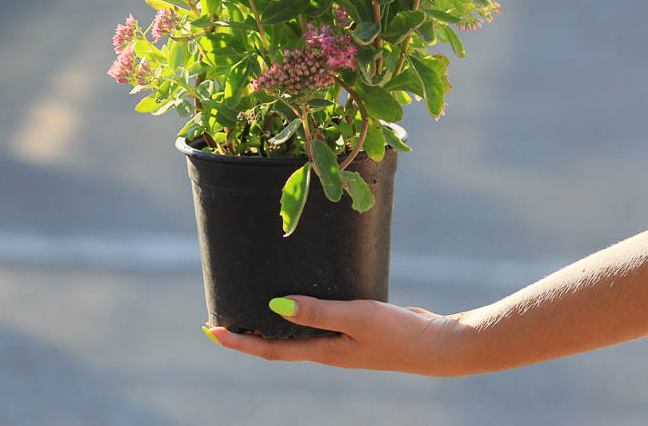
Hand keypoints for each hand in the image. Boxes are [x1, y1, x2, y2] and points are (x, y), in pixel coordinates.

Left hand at [206, 296, 468, 375]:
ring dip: (272, 324)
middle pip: (277, 345)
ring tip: (253, 304)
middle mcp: (327, 349)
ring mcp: (342, 341)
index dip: (239, 342)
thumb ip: (317, 311)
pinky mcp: (356, 328)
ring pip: (297, 333)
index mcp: (323, 351)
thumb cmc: (398, 332)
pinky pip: (318, 321)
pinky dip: (301, 312)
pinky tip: (303, 296)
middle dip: (248, 333)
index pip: (270, 350)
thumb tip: (273, 306)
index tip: (211, 331)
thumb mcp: (355, 316)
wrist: (436, 345)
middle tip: (222, 315)